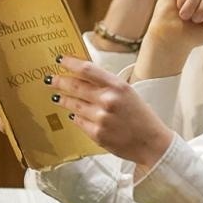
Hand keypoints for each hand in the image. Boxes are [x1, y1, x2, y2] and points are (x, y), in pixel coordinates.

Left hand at [52, 56, 175, 167]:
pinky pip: (78, 121)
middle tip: (51, 79)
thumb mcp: (127, 93)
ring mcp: (101, 118)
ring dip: (64, 100)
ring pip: (73, 105)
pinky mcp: (96, 134)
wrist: (151, 142)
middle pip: (76, 86)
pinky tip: (72, 114)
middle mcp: (108, 100)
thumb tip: (83, 77)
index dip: (71, 63)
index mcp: (118, 86)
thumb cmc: (141, 116)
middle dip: (60, 82)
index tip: (60, 59)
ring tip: (58, 97)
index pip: (87, 69)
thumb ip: (107, 85)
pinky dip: (74, 117)